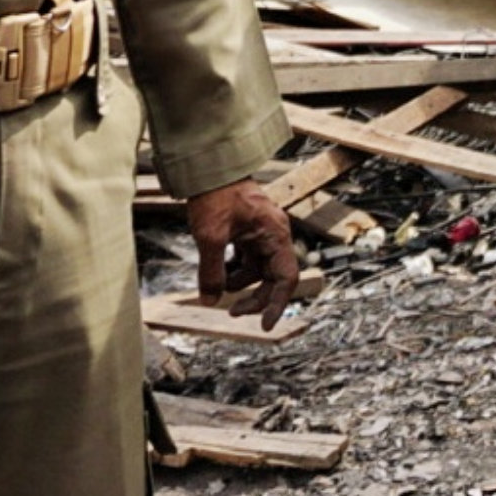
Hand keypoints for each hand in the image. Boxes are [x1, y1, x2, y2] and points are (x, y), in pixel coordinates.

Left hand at [186, 180, 299, 329]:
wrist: (209, 168)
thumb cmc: (216, 195)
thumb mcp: (211, 237)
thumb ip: (211, 272)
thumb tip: (209, 301)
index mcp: (275, 235)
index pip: (286, 278)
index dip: (277, 304)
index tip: (266, 326)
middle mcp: (273, 236)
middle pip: (272, 278)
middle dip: (254, 297)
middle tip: (231, 311)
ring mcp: (261, 234)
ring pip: (256, 271)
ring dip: (238, 283)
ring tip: (215, 283)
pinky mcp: (248, 232)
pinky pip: (246, 260)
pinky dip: (231, 269)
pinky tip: (216, 269)